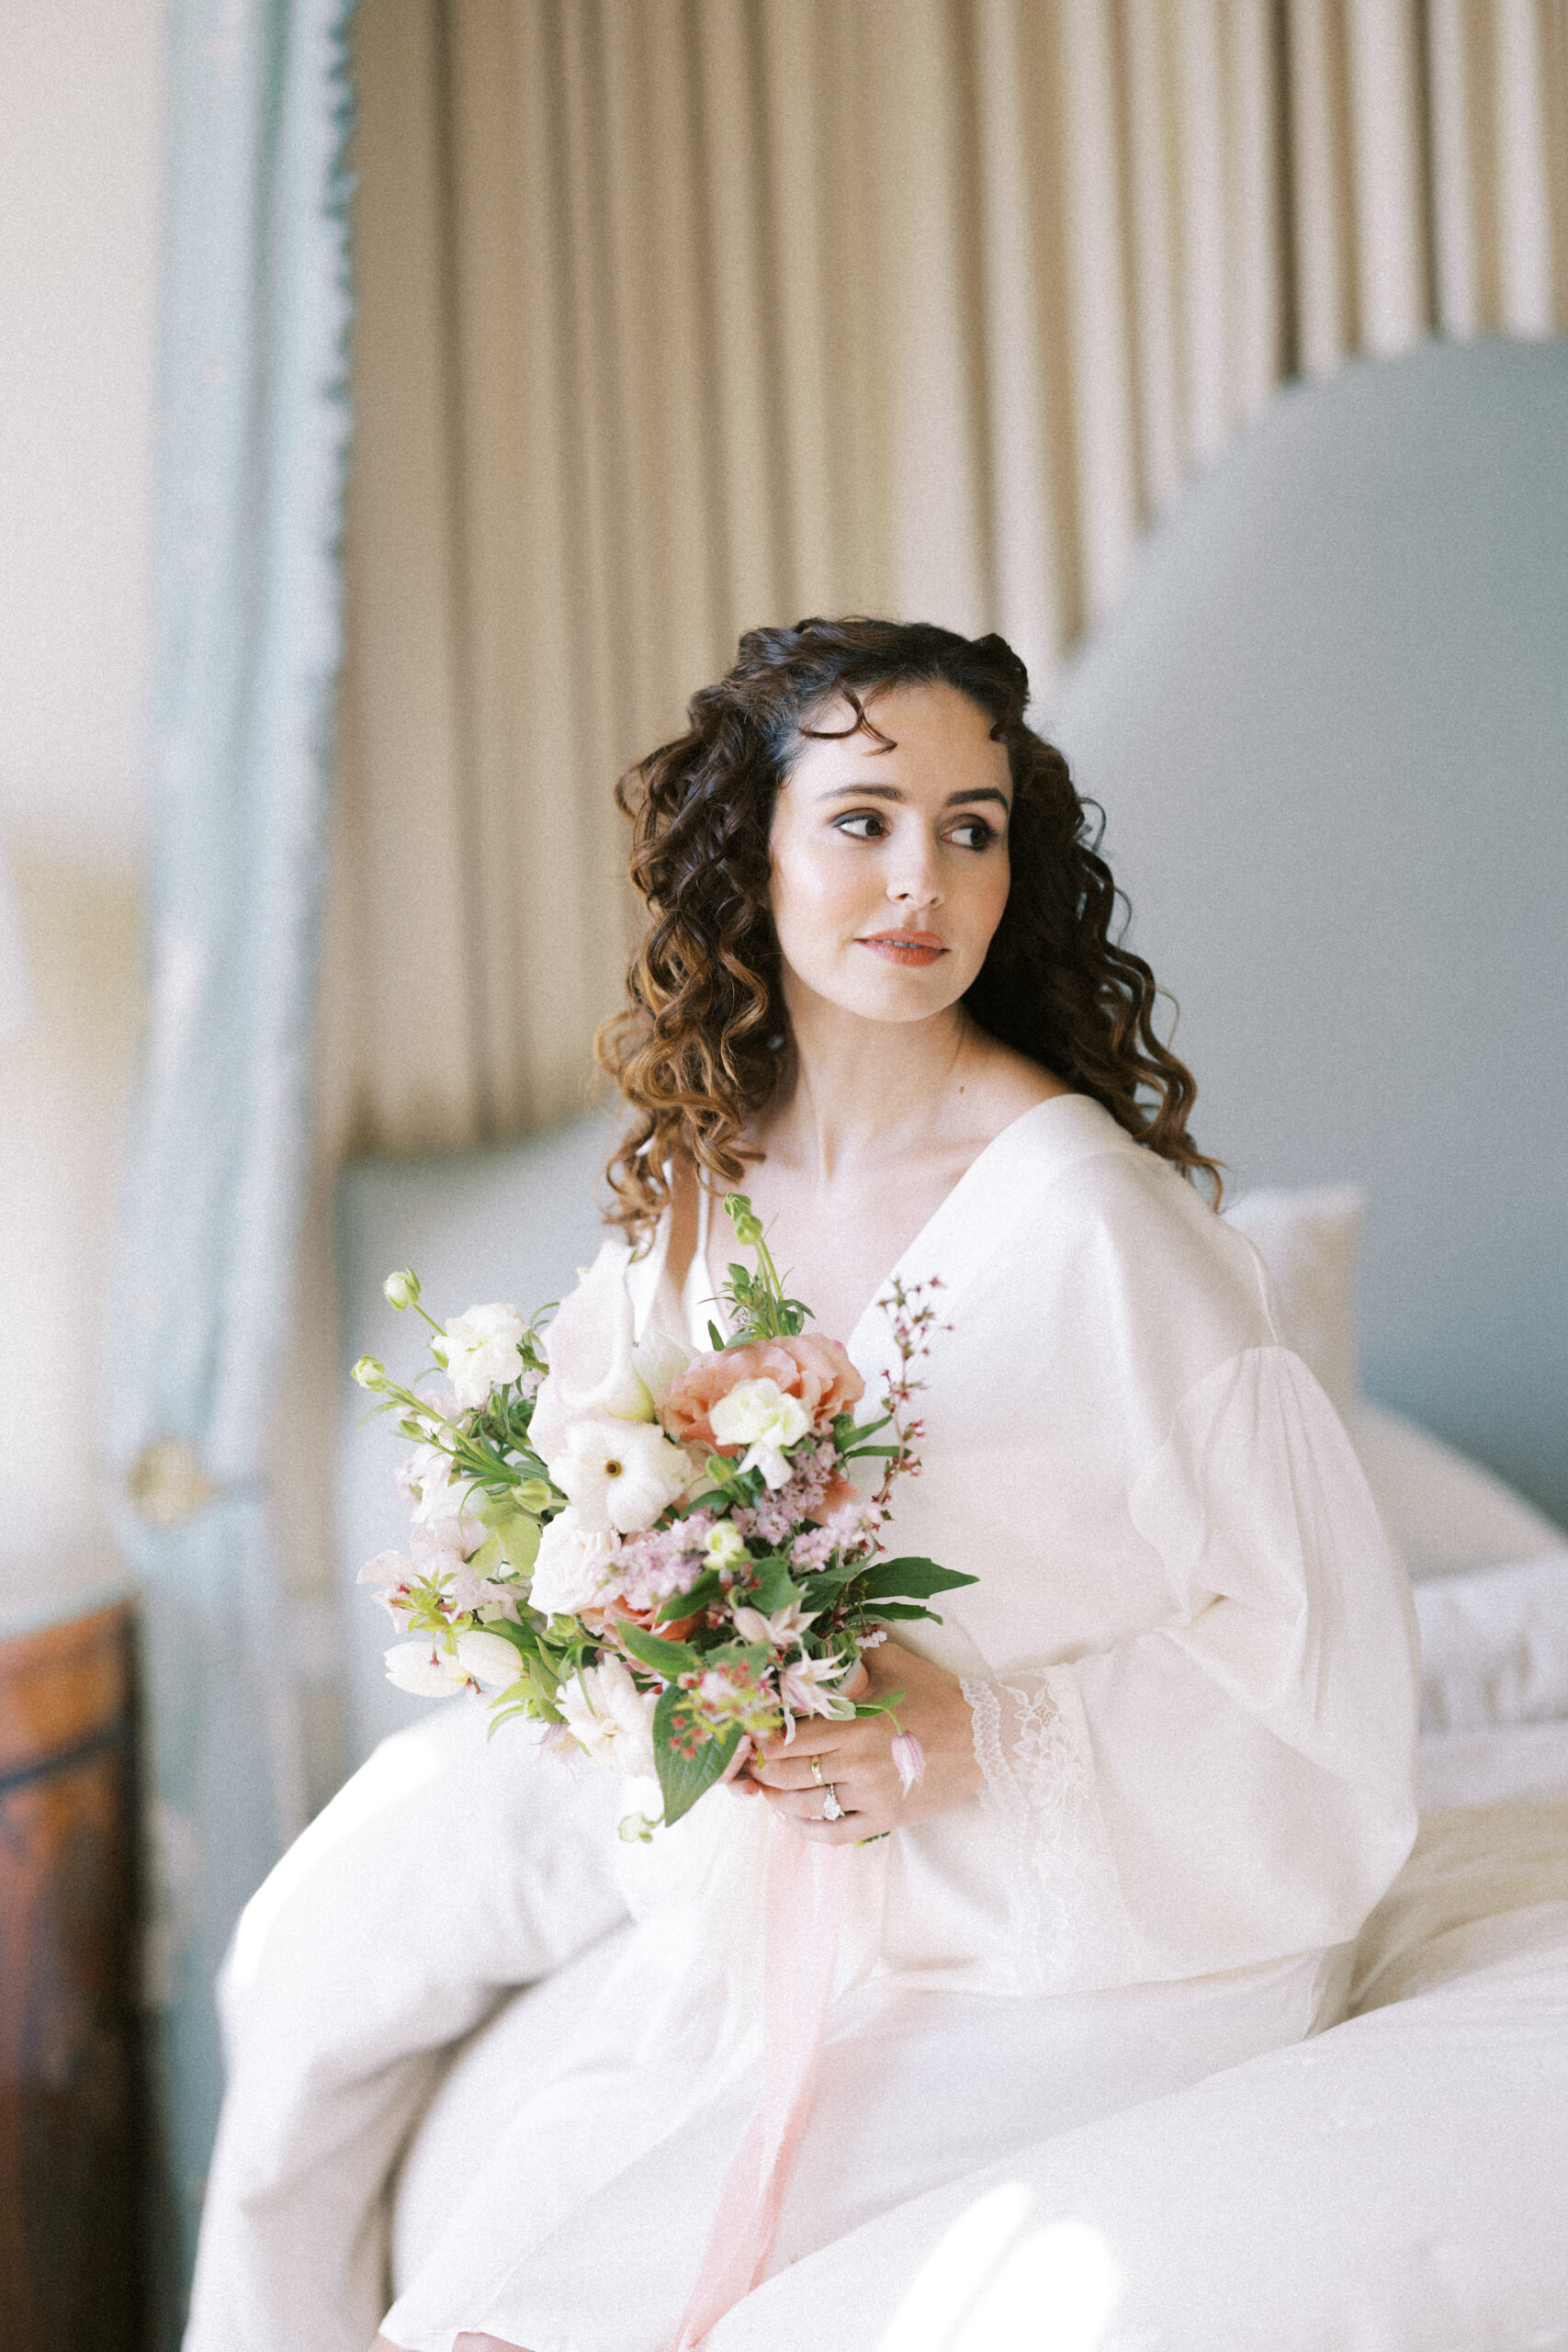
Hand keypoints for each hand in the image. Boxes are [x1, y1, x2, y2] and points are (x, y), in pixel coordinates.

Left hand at [731, 1638, 983, 1842]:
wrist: (983, 1736)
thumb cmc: (935, 1694)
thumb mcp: (891, 1663)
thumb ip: (850, 1658)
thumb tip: (815, 1647)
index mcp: (854, 1725)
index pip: (788, 1741)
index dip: (762, 1743)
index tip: (751, 1740)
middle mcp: (858, 1764)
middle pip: (789, 1777)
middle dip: (763, 1774)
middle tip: (752, 1768)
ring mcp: (872, 1796)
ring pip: (807, 1808)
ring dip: (779, 1802)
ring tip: (769, 1792)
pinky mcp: (887, 1819)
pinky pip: (836, 1833)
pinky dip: (808, 1830)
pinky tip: (795, 1819)